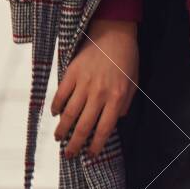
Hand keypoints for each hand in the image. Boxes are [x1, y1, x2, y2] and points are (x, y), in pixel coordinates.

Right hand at [51, 18, 138, 159]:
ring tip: (59, 138)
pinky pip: (60, 95)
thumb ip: (125, 103)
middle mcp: (99, 94)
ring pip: (69, 114)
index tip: (90, 156)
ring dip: (62, 130)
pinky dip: (56, 106)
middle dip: (75, 145)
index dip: (96, 146)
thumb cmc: (127, 57)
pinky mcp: (71, 73)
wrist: (114, 32)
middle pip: (84, 127)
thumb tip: (116, 121)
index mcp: (117, 98)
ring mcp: (83, 84)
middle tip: (69, 154)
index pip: (104, 130)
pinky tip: (55, 113)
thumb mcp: (134, 82)